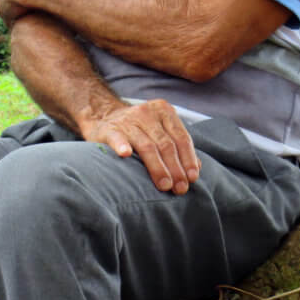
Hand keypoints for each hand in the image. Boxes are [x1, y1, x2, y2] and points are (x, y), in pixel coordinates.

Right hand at [78, 98, 201, 193]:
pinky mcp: (109, 129)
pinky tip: (125, 154)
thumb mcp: (160, 131)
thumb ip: (177, 146)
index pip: (181, 137)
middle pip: (166, 144)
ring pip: (147, 146)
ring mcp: (127, 120)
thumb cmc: (138, 130)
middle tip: (180, 188)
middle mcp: (146, 113)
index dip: (188, 159)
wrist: (103, 117)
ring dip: (158, 168)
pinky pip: (118, 138)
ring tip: (165, 185)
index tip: (192, 178)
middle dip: (175, 168)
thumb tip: (196, 168)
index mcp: (163, 111)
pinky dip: (122, 146)